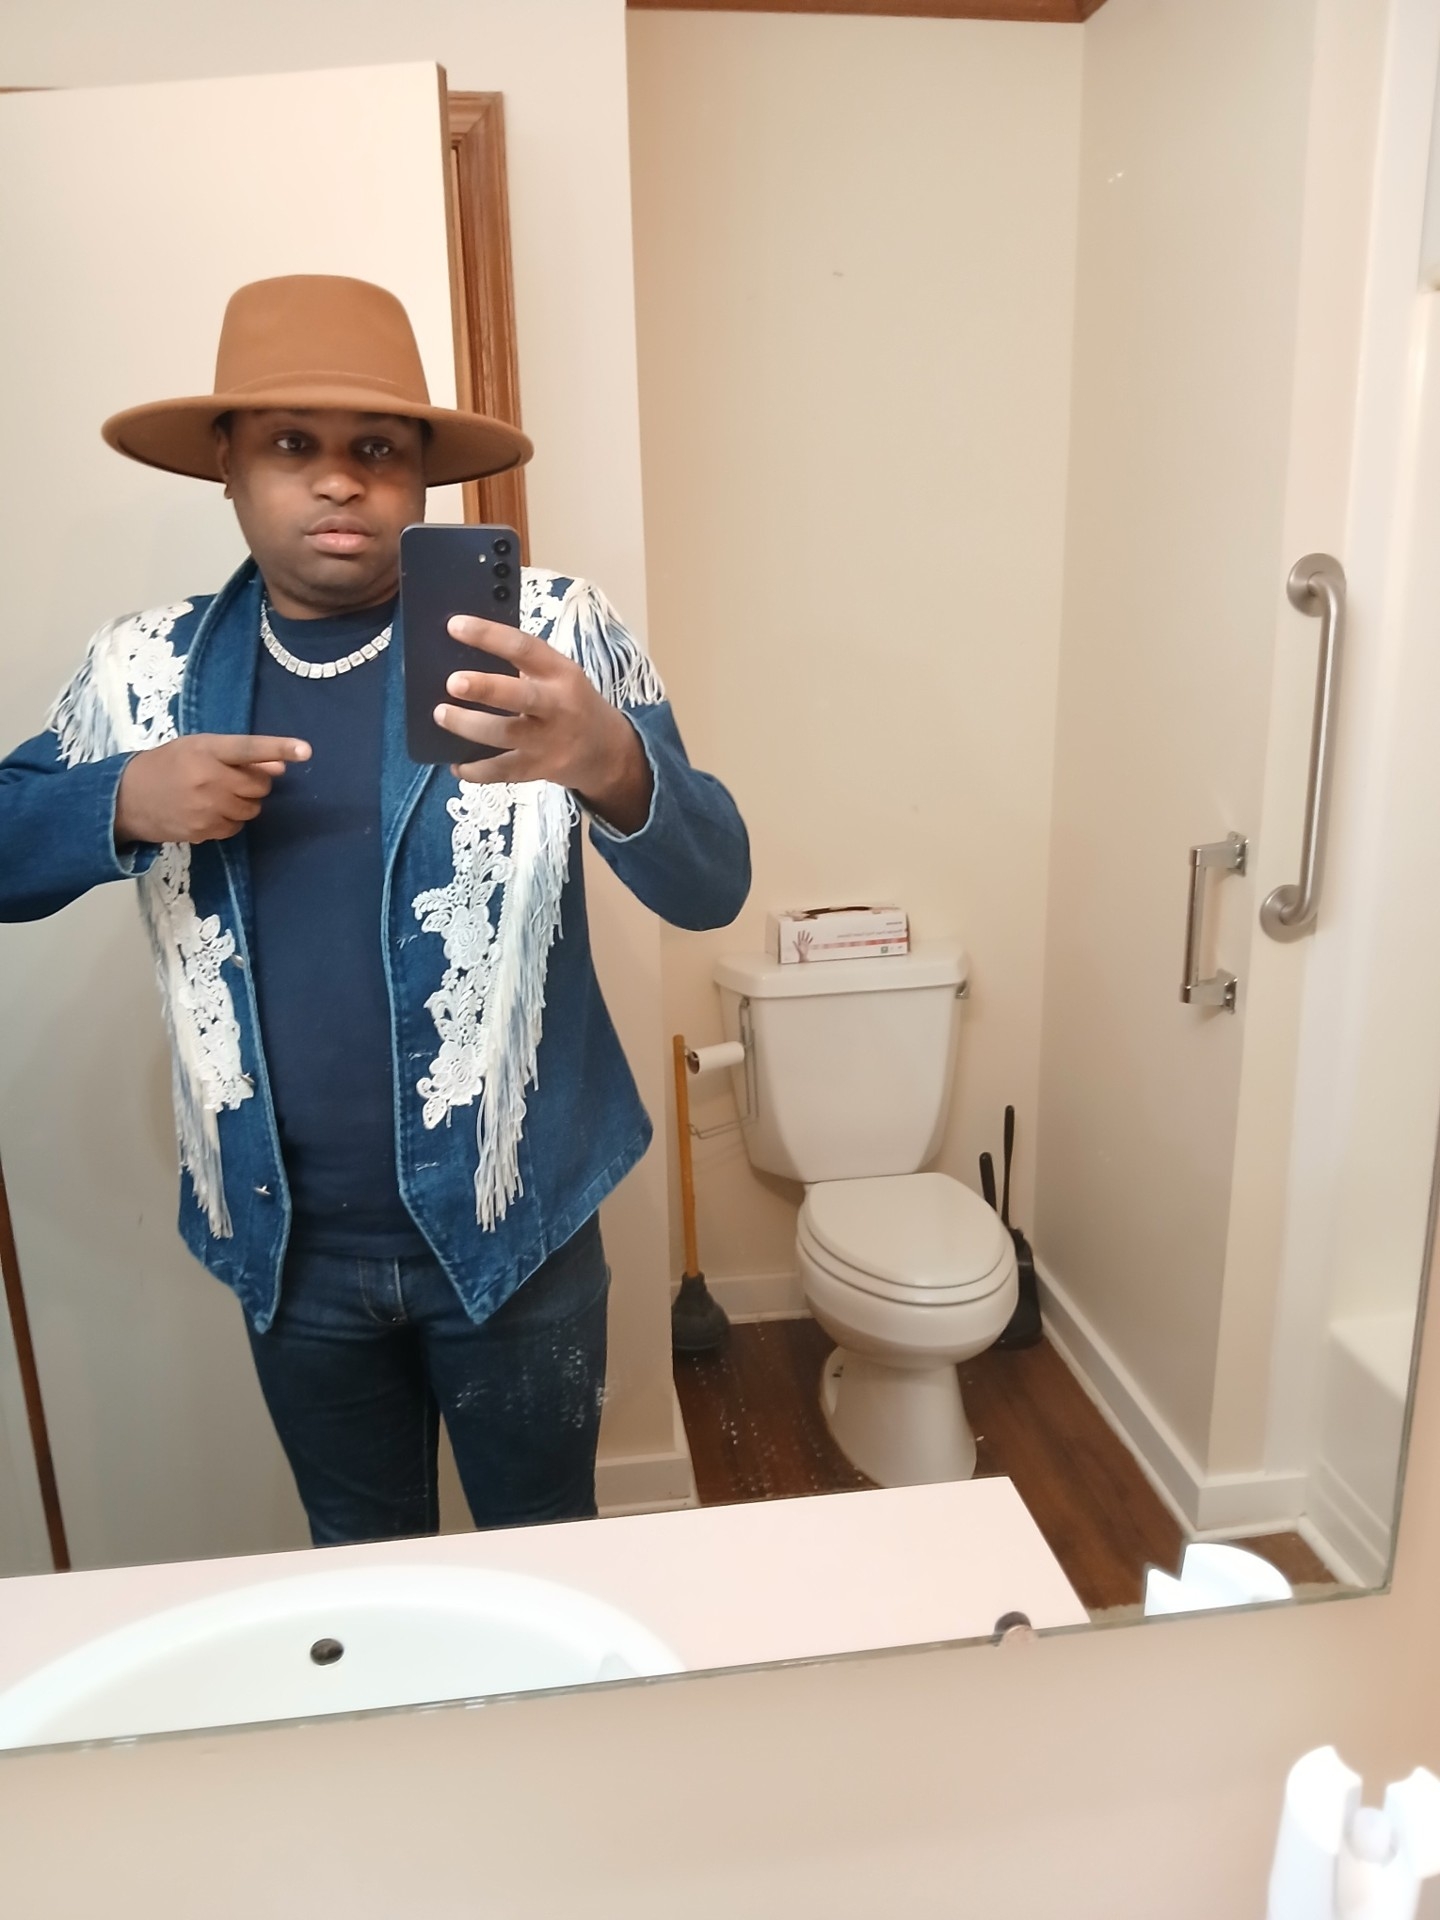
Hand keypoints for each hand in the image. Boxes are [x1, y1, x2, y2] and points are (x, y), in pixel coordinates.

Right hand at [114, 734, 311, 846]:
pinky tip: (209, 811)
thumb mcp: (197, 748)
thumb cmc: (167, 766)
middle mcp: (208, 778)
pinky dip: (231, 820)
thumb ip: (239, 755)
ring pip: (252, 809)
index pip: (248, 748)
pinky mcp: (203, 831)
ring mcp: (206, 808)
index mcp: (206, 749)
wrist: (126, 798)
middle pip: (259, 786)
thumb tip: (280, 768)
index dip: (278, 748)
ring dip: (244, 802)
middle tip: (233, 778)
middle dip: (255, 783)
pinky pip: (237, 827)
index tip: (305, 750)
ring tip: (218, 794)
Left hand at [435, 616, 652, 832]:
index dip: (489, 635)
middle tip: (453, 683)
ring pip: (506, 734)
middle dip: (484, 689)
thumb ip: (524, 668)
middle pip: (520, 696)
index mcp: (561, 672)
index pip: (524, 648)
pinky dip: (477, 771)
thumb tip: (462, 657)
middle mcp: (558, 705)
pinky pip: (504, 771)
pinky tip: (457, 765)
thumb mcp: (558, 677)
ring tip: (441, 715)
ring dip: (469, 726)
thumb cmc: (570, 703)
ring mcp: (550, 740)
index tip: (455, 625)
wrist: (607, 752)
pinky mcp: (540, 769)